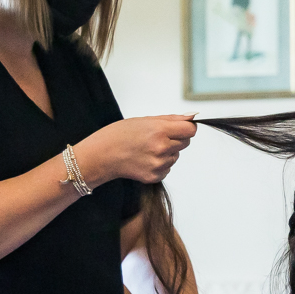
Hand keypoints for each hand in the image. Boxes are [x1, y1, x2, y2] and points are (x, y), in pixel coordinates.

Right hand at [76, 114, 196, 183]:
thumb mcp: (145, 120)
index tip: (180, 128)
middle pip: (185, 143)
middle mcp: (161, 149)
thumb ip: (171, 119)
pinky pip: (168, 168)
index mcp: (159, 131)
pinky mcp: (154, 176)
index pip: (190, 130)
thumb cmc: (119, 135)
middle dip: (176, 139)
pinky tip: (145, 159)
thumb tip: (192, 117)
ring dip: (167, 152)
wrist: (102, 155)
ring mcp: (158, 164)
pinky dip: (160, 164)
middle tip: (157, 137)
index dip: (186, 128)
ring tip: (147, 149)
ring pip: (176, 156)